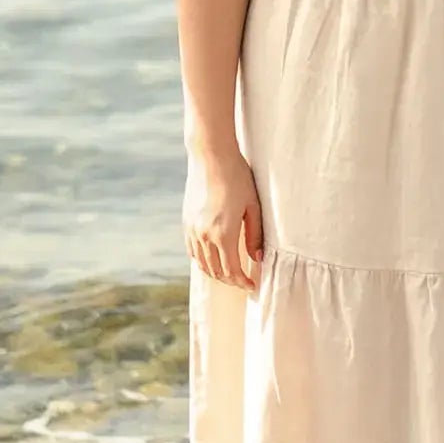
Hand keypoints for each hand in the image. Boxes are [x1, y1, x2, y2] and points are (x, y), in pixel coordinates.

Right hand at [182, 146, 263, 292]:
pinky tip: (212, 259)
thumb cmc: (237, 177)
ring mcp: (192, 229)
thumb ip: (255, 235)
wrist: (211, 156)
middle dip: (231, 281)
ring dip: (216, 273)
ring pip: (202, 264)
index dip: (242, 282)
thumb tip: (257, 258)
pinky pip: (192, 251)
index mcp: (223, 234)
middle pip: (216, 271)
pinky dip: (202, 261)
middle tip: (243, 282)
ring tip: (230, 273)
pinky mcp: (186, 222)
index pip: (231, 270)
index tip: (252, 286)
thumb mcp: (253, 206)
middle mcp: (204, 236)